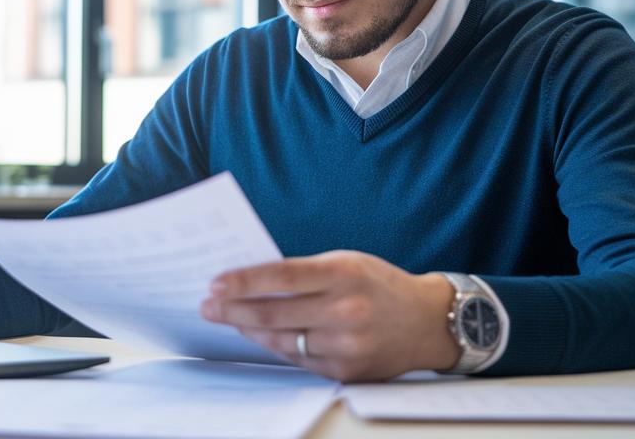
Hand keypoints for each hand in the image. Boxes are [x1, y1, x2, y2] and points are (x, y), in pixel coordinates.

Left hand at [199, 250, 458, 381]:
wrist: (427, 322)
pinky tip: (260, 335)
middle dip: (233, 309)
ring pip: (281, 340)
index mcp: (344, 273)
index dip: (243, 281)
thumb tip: (251, 282)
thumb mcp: (346, 263)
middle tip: (207, 306)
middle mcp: (346, 310)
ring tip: (229, 318)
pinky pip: (299, 359)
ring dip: (249, 329)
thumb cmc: (378, 285)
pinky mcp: (346, 371)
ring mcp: (346, 345)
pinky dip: (276, 346)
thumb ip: (304, 273)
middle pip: (274, 313)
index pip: (282, 275)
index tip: (214, 283)